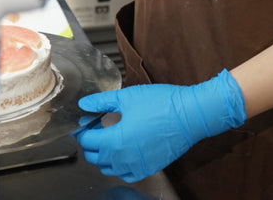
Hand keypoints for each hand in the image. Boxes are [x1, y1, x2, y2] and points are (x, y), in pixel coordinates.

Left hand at [75, 69, 245, 182]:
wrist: (190, 115)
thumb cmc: (162, 104)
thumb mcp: (127, 97)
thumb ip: (102, 101)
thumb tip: (85, 103)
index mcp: (114, 140)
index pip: (87, 141)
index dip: (82, 131)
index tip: (85, 123)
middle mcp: (123, 158)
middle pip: (95, 157)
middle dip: (90, 143)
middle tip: (95, 129)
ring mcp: (136, 166)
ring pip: (109, 168)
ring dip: (104, 156)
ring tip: (109, 139)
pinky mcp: (149, 168)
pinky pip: (127, 175)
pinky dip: (120, 167)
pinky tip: (124, 152)